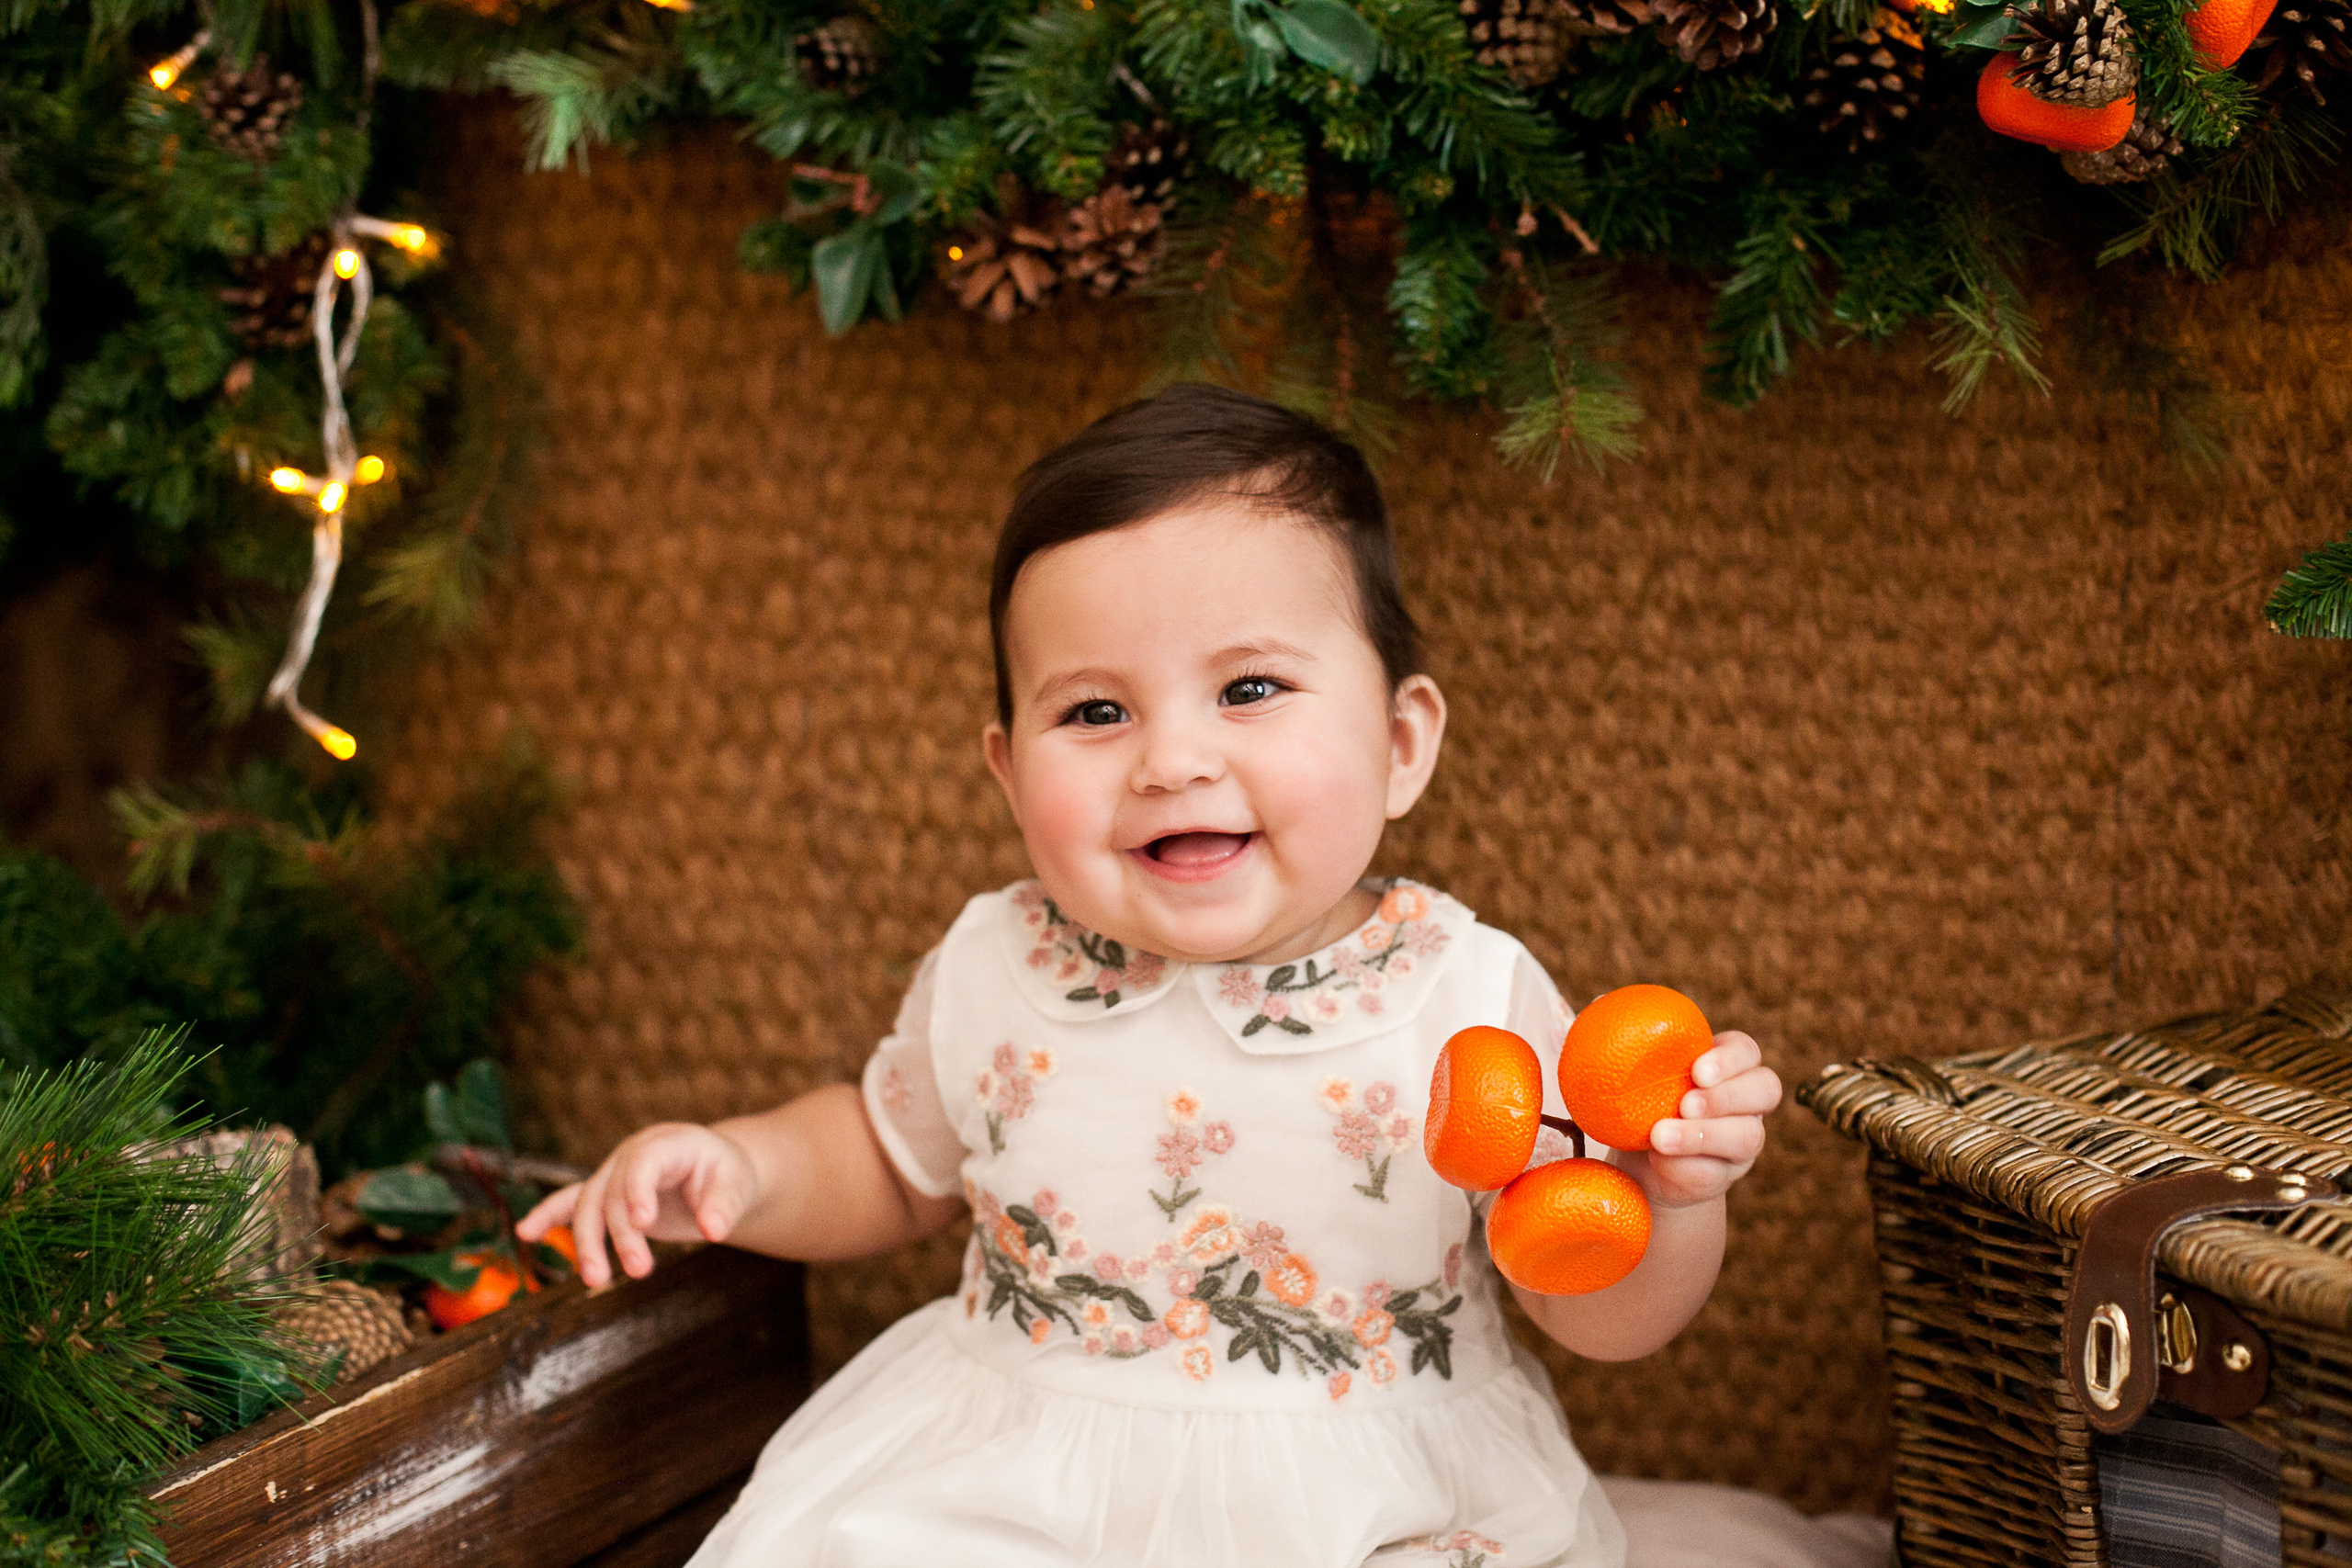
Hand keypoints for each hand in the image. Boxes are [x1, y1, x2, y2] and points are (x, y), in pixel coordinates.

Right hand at [516, 1121, 759, 1287]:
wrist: (716, 1175)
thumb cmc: (728, 1177)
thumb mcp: (737, 1186)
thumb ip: (725, 1206)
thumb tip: (714, 1231)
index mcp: (668, 1143)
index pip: (642, 1162)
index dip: (637, 1190)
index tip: (643, 1223)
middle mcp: (634, 1154)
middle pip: (612, 1192)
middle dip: (621, 1234)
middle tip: (641, 1271)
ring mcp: (615, 1173)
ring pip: (589, 1205)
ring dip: (587, 1242)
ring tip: (596, 1280)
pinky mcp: (606, 1194)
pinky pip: (571, 1202)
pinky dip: (549, 1216)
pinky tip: (527, 1233)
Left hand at [1626, 1031, 1779, 1209]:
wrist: (1637, 1162)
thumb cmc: (1638, 1101)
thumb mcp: (1631, 1071)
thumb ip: (1623, 1037)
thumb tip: (1597, 1001)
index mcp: (1726, 1066)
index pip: (1747, 1052)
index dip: (1731, 1059)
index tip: (1697, 1069)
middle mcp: (1745, 1103)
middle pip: (1766, 1091)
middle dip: (1728, 1096)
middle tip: (1686, 1103)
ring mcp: (1740, 1143)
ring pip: (1747, 1137)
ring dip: (1702, 1136)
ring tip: (1659, 1136)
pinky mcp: (1722, 1177)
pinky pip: (1715, 1174)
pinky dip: (1684, 1167)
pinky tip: (1657, 1161)